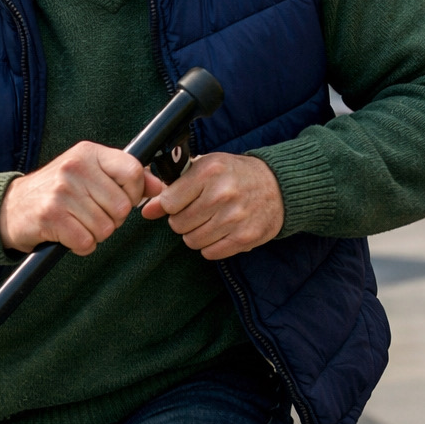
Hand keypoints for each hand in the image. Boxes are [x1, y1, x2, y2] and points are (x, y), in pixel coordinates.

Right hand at [0, 141, 163, 255]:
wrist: (10, 207)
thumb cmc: (56, 191)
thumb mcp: (89, 174)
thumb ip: (124, 177)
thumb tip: (159, 186)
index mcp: (88, 153)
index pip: (133, 171)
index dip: (134, 194)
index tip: (120, 200)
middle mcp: (74, 167)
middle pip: (121, 207)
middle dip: (112, 220)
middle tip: (91, 215)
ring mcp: (61, 191)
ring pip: (106, 228)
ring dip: (95, 234)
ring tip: (77, 223)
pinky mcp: (51, 216)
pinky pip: (86, 241)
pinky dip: (81, 245)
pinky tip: (68, 235)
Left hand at [140, 153, 283, 259]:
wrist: (278, 186)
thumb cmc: (234, 174)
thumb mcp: (203, 169)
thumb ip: (172, 189)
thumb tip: (146, 211)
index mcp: (208, 172)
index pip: (169, 202)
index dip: (170, 205)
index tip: (180, 202)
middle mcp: (221, 194)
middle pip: (178, 224)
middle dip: (182, 220)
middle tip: (196, 212)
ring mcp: (235, 218)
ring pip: (192, 241)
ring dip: (195, 234)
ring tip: (208, 221)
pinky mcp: (245, 238)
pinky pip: (210, 253)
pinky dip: (210, 246)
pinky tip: (220, 232)